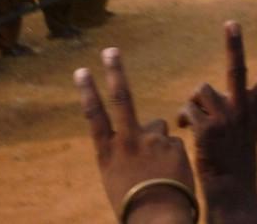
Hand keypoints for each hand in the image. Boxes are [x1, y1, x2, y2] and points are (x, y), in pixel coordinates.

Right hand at [74, 49, 195, 222]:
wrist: (158, 218)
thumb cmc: (135, 204)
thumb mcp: (118, 179)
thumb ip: (126, 152)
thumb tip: (140, 133)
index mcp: (107, 155)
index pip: (94, 117)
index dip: (88, 92)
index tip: (82, 70)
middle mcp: (127, 142)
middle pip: (121, 99)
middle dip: (116, 72)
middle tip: (111, 50)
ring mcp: (151, 141)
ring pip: (159, 127)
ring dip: (159, 141)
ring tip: (160, 169)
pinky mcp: (173, 143)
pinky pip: (175, 142)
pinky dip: (174, 154)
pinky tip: (173, 173)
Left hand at [178, 22, 256, 222]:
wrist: (230, 190)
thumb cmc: (231, 163)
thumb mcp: (239, 134)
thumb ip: (227, 110)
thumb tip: (202, 94)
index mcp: (255, 111)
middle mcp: (243, 110)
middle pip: (237, 69)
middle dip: (233, 44)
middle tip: (231, 22)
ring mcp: (226, 118)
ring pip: (200, 91)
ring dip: (192, 103)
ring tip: (190, 121)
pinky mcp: (208, 128)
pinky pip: (187, 110)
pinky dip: (183, 119)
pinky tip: (185, 132)